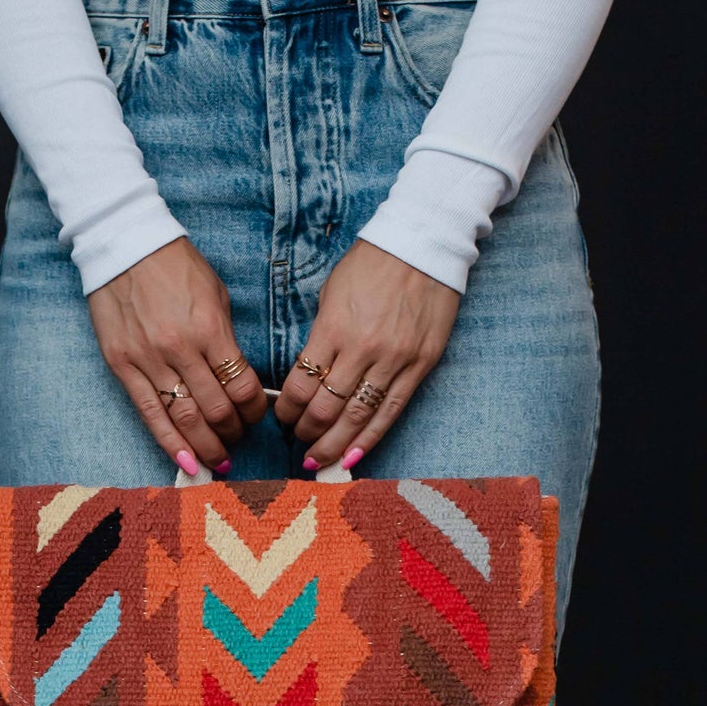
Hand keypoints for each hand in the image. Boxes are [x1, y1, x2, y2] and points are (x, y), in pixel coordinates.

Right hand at [86, 237, 266, 473]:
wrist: (123, 244)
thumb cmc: (175, 266)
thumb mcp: (215, 294)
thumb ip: (226, 338)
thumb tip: (239, 378)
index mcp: (210, 329)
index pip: (242, 386)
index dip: (255, 409)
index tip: (256, 415)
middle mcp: (180, 349)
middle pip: (216, 409)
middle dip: (232, 431)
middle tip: (237, 439)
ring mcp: (148, 360)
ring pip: (184, 419)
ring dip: (205, 445)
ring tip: (218, 460)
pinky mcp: (122, 366)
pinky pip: (149, 414)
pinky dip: (169, 442)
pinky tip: (185, 462)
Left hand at [274, 242, 460, 469]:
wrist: (424, 245)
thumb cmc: (371, 264)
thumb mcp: (331, 292)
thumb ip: (321, 335)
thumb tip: (309, 372)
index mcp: (333, 329)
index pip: (302, 385)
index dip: (287, 409)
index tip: (282, 416)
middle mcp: (362, 350)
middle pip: (326, 408)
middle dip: (306, 431)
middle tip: (298, 441)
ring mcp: (393, 360)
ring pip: (357, 417)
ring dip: (333, 444)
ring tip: (318, 460)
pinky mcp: (419, 366)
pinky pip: (391, 412)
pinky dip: (370, 438)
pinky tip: (352, 457)